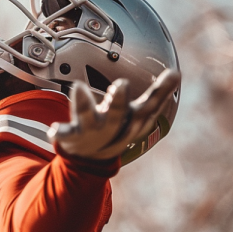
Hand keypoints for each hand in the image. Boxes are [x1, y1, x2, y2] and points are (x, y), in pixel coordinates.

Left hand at [48, 68, 179, 161]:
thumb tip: (178, 72)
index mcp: (131, 122)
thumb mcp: (139, 114)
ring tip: (78, 88)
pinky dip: (59, 133)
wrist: (92, 159)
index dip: (161, 93)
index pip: (148, 109)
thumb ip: (158, 94)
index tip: (173, 73)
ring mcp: (91, 133)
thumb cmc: (119, 127)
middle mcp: (112, 128)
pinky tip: (53, 130)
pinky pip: (64, 135)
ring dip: (85, 106)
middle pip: (117, 116)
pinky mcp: (71, 137)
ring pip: (88, 120)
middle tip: (120, 84)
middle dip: (118, 102)